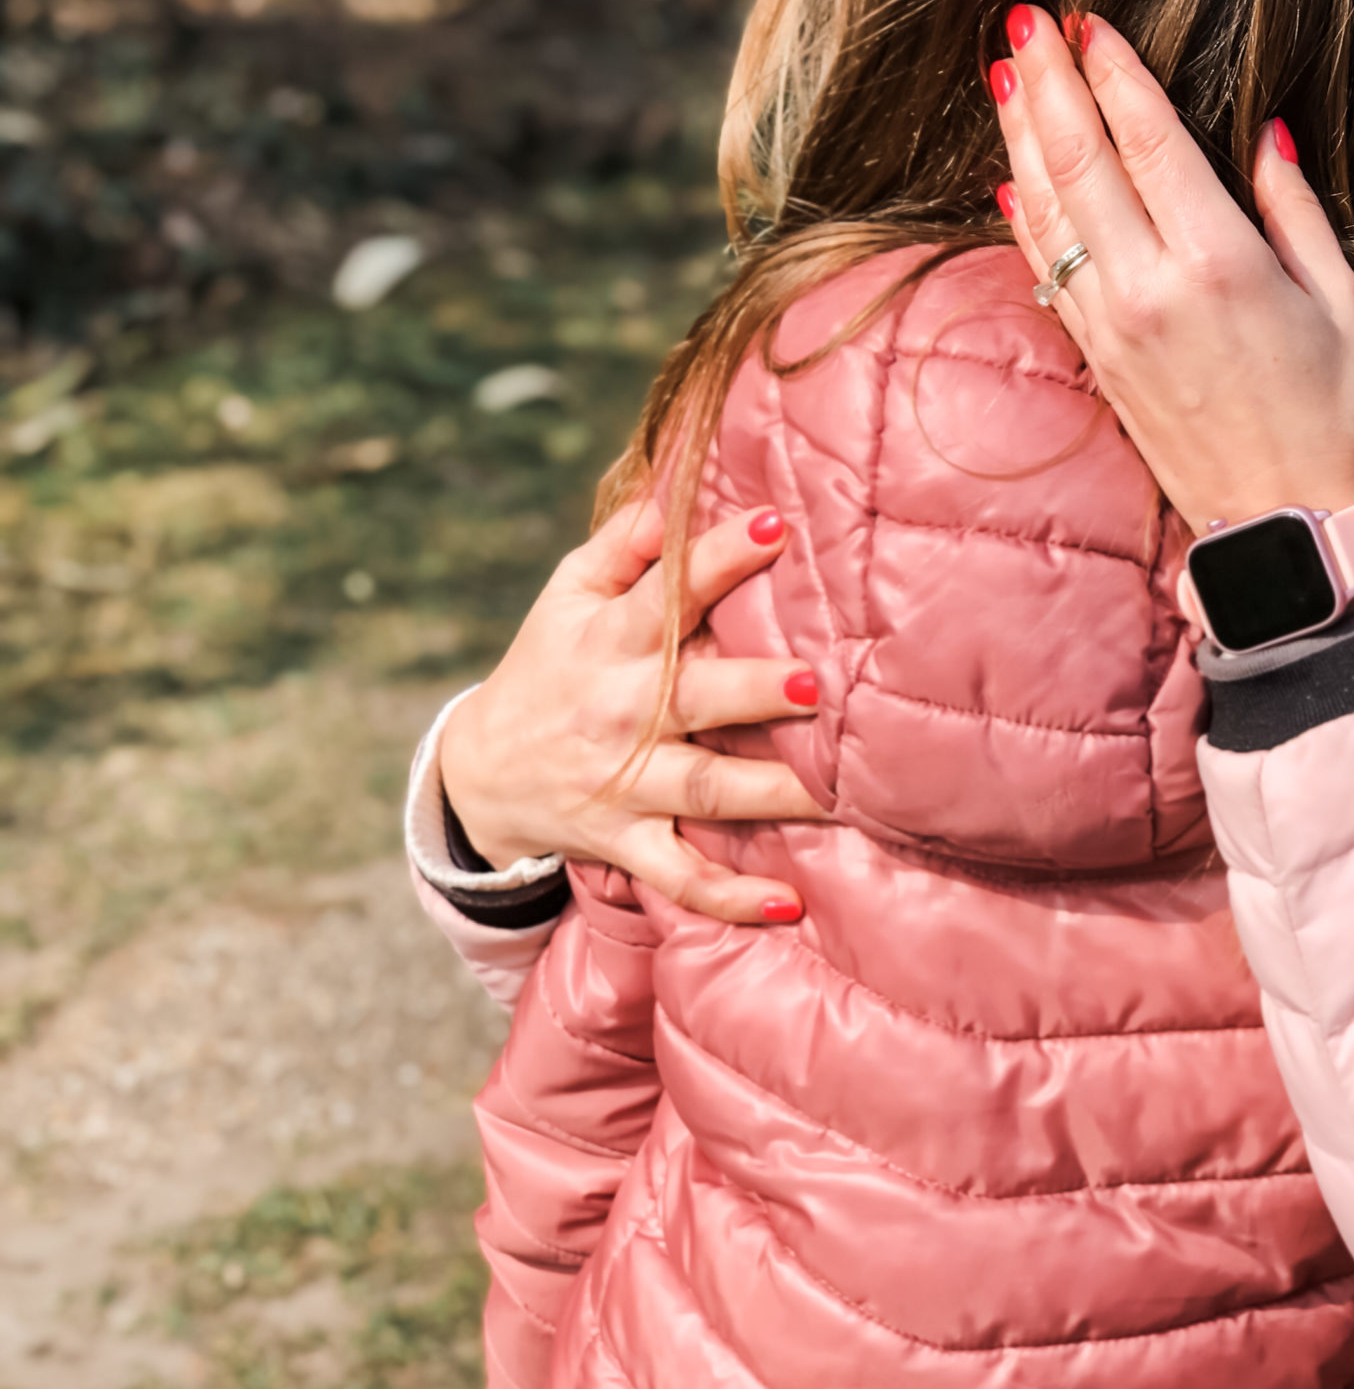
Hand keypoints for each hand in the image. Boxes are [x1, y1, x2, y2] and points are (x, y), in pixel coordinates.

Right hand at [439, 499, 827, 922]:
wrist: (481, 774)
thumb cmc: (549, 664)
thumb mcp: (568, 595)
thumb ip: (624, 542)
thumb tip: (673, 483)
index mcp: (611, 642)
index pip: (666, 593)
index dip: (716, 557)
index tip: (773, 525)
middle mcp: (622, 713)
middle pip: (694, 699)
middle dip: (754, 691)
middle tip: (817, 682)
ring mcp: (625, 783)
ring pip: (703, 792)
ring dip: (769, 796)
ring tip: (836, 795)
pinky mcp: (626, 842)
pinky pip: (680, 874)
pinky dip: (727, 896)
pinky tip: (786, 904)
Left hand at [991, 6, 1353, 533]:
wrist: (1286, 527)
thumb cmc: (1333, 412)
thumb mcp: (1338, 299)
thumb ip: (1292, 208)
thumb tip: (1260, 131)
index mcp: (1219, 261)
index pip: (1147, 139)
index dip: (1112, 72)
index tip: (1087, 19)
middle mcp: (1150, 287)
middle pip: (1080, 158)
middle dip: (1047, 80)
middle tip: (1023, 16)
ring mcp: (1112, 324)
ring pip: (1049, 206)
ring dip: (1020, 133)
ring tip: (1003, 71)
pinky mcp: (1096, 358)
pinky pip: (1046, 268)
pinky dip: (1025, 213)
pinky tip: (1010, 172)